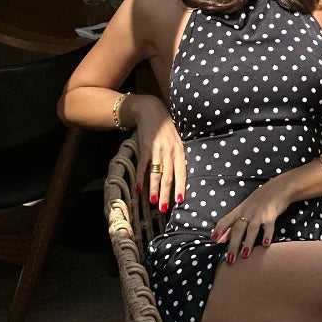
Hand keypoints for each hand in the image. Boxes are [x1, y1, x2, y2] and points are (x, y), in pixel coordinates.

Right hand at [131, 95, 185, 214]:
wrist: (152, 111)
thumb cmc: (167, 129)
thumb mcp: (178, 141)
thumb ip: (179, 157)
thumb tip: (182, 177)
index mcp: (180, 151)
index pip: (182, 173)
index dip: (181, 187)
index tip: (180, 201)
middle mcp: (170, 151)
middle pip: (169, 177)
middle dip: (167, 194)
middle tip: (165, 209)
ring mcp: (157, 150)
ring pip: (156, 174)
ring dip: (154, 190)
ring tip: (154, 203)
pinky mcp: (145, 147)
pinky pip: (143, 165)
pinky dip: (141, 178)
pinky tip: (139, 189)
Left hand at [211, 178, 291, 262]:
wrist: (278, 187)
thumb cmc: (259, 200)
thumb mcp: (244, 209)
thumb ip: (231, 224)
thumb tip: (218, 239)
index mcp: (239, 211)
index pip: (226, 220)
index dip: (219, 230)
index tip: (213, 240)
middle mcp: (247, 213)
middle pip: (238, 229)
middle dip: (233, 244)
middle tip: (230, 260)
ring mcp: (259, 214)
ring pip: (251, 229)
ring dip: (247, 242)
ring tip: (245, 255)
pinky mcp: (271, 215)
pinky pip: (268, 226)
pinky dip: (267, 235)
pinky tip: (265, 244)